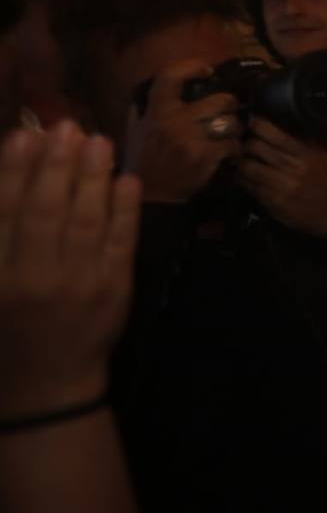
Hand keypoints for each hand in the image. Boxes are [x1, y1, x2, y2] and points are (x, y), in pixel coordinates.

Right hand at [0, 123, 140, 417]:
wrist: (46, 386)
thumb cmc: (6, 329)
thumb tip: (12, 178)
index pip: (2, 216)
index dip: (13, 173)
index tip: (23, 135)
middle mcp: (33, 280)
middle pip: (45, 212)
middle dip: (56, 166)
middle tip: (66, 126)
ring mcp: (78, 286)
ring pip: (86, 222)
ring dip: (93, 178)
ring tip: (98, 141)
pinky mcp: (114, 291)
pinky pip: (121, 244)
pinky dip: (125, 211)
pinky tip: (127, 180)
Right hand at [122, 59, 242, 204]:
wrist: (151, 195)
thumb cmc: (142, 161)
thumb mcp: (135, 130)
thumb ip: (143, 109)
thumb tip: (149, 90)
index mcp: (156, 111)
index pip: (171, 76)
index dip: (192, 67)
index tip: (206, 70)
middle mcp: (175, 121)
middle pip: (219, 100)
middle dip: (229, 104)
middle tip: (228, 109)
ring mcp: (193, 140)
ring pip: (231, 122)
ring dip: (235, 128)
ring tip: (231, 133)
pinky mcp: (207, 157)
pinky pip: (233, 145)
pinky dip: (235, 148)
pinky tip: (229, 152)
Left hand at [237, 117, 326, 236]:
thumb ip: (319, 139)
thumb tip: (301, 119)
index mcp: (307, 154)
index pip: (276, 135)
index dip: (259, 125)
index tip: (254, 121)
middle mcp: (292, 169)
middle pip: (256, 148)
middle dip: (248, 141)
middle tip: (245, 138)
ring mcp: (280, 186)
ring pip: (248, 166)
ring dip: (242, 159)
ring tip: (242, 156)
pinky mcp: (271, 201)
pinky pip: (249, 185)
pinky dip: (243, 178)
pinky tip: (244, 174)